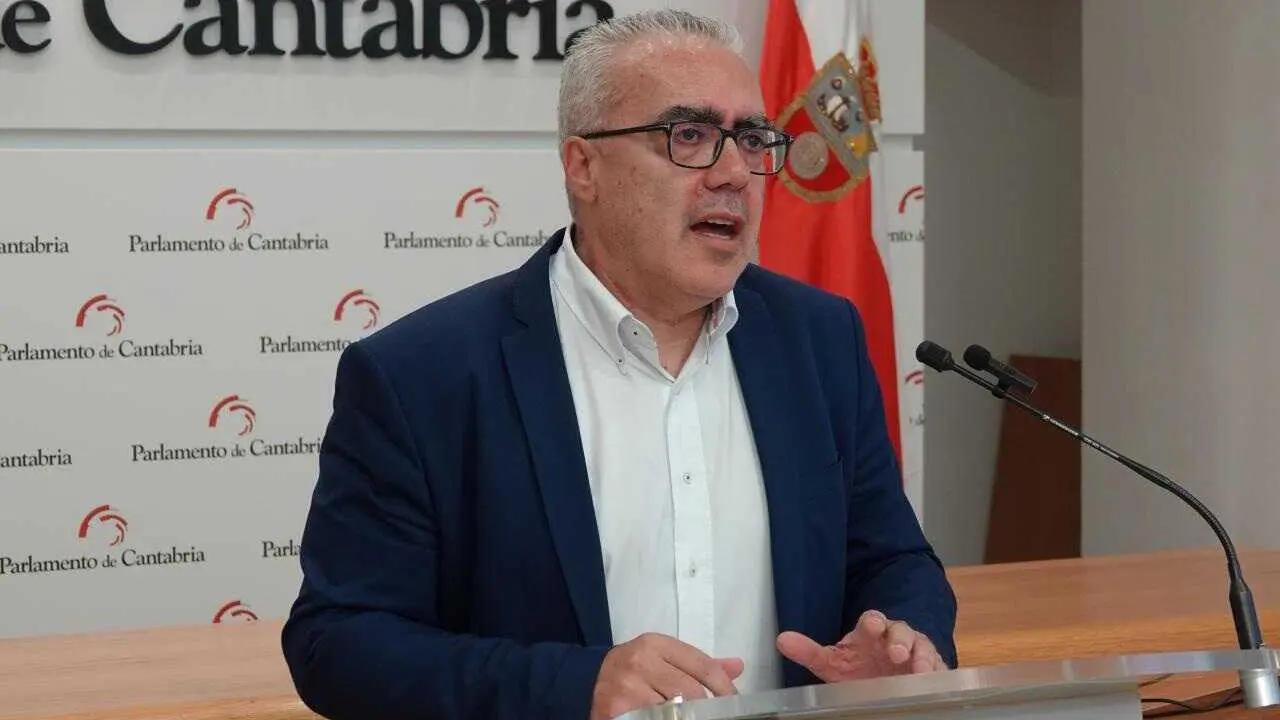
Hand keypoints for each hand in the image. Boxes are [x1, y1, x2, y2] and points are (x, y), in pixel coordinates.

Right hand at [589, 632, 743, 719]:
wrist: (588, 680)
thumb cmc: (634, 670)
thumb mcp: (663, 658)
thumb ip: (698, 664)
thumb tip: (737, 666)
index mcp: (655, 643)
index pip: (702, 665)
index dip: (725, 687)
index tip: (735, 702)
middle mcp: (640, 660)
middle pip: (691, 691)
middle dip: (708, 709)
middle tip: (714, 716)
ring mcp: (626, 686)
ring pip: (674, 710)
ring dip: (687, 718)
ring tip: (693, 718)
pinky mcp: (615, 709)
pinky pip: (653, 719)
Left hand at [776, 610, 946, 681]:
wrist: (885, 683)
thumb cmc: (859, 668)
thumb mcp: (833, 663)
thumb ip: (809, 652)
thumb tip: (781, 640)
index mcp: (870, 634)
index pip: (872, 620)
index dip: (872, 621)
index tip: (870, 626)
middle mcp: (894, 640)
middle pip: (900, 630)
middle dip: (899, 639)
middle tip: (895, 651)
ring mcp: (915, 655)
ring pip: (922, 647)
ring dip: (921, 656)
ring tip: (919, 670)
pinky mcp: (931, 671)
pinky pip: (938, 668)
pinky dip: (937, 673)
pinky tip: (933, 680)